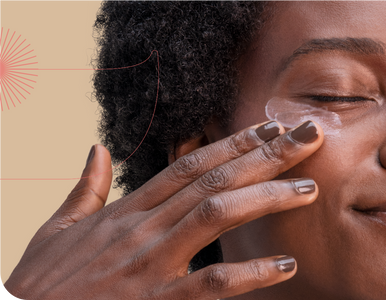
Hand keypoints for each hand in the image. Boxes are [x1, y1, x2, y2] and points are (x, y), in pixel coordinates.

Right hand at [2, 120, 322, 298]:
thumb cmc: (41, 283)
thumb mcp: (58, 229)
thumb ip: (85, 188)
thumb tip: (96, 150)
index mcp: (126, 210)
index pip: (190, 164)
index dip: (233, 143)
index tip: (270, 127)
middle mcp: (144, 228)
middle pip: (213, 179)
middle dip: (265, 156)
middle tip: (308, 138)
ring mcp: (151, 263)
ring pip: (217, 216)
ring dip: (266, 199)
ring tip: (308, 190)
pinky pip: (211, 284)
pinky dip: (250, 274)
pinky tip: (286, 265)